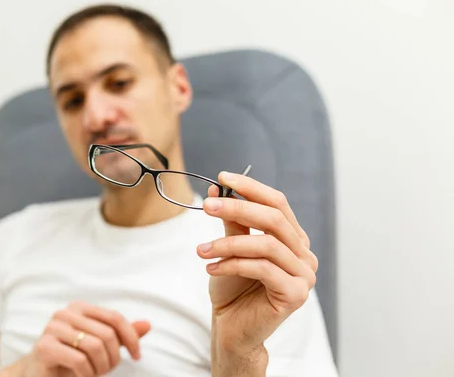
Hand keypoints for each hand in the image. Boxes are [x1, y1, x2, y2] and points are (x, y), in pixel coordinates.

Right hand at [22, 301, 150, 376]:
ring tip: (94, 374)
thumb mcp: (100, 346)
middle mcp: (65, 313)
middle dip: (113, 358)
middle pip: (107, 334)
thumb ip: (121, 335)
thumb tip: (148, 325)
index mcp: (80, 307)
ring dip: (100, 368)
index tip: (137, 356)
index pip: (115, 318)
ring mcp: (52, 328)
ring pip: (95, 347)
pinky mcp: (44, 347)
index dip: (131, 337)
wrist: (39, 375)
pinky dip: (87, 374)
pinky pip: (79, 361)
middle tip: (106, 371)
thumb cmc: (72, 360)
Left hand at [198, 171, 317, 365]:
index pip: (278, 203)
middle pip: (274, 219)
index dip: (251, 188)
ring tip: (201, 250)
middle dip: (237, 208)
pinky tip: (211, 268)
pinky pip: (262, 269)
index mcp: (293, 238)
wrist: (232, 328)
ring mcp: (305, 275)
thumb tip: (219, 189)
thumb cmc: (233, 288)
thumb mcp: (230, 248)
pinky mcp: (296, 295)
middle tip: (206, 206)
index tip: (223, 177)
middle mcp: (305, 254)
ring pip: (266, 245)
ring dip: (228, 243)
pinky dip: (232, 264)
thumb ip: (231, 221)